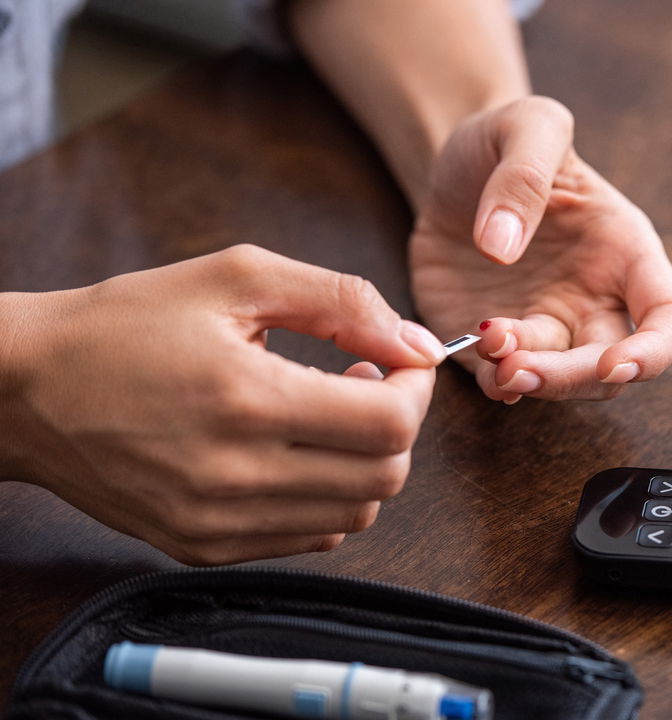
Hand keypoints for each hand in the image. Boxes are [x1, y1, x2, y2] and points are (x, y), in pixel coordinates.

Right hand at [0, 245, 443, 564]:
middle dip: (397, 423)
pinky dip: (327, 496)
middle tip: (367, 380)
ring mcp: (218, 523)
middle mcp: (235, 475)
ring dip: (365, 462)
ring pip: (355, 514)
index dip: (416, 387)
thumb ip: (342, 300)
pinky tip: (298, 450)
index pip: (390, 423)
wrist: (25, 390)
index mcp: (247, 399)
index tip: (400, 359)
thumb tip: (416, 341)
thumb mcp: (236, 277)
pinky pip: (309, 538)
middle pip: (385, 476)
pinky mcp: (203, 548)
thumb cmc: (125, 325)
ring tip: (328, 412)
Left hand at [409, 97, 671, 402]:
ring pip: (559, 382)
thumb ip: (524, 174)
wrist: (451, 167)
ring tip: (488, 348)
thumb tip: (501, 247)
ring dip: (528, 380)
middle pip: (609, 370)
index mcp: (626, 252)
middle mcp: (597, 300)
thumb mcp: (525, 126)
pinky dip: (494, 383)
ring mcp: (549, 327)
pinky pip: (506, 381)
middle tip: (518, 367)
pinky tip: (470, 353)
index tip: (614, 366)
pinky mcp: (501, 344)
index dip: (654, 353)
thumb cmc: (504, 141)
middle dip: (569, 379)